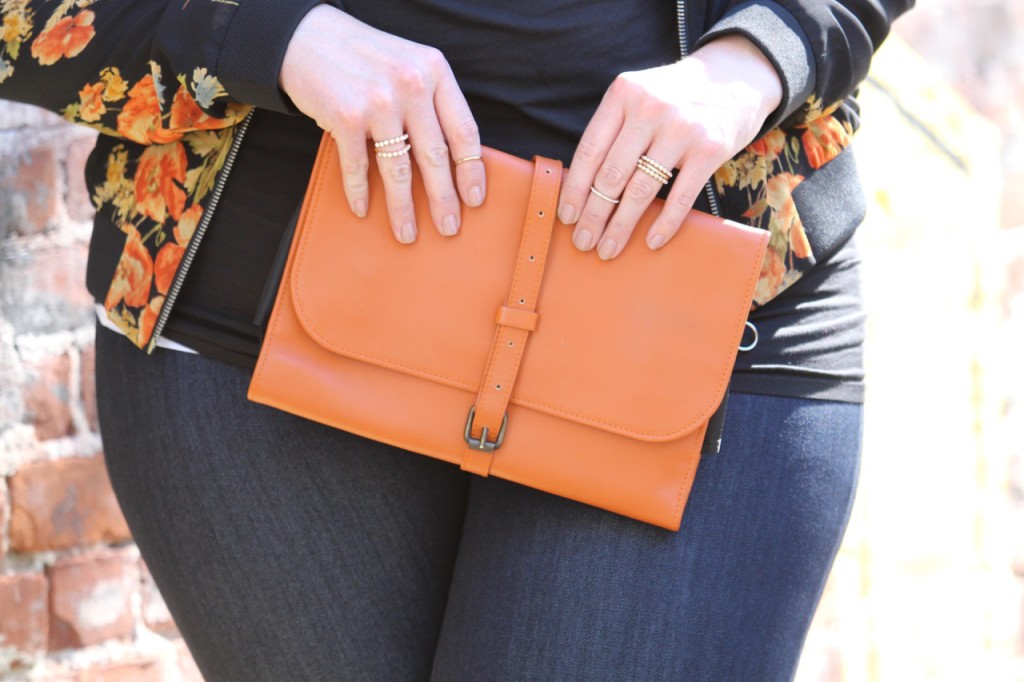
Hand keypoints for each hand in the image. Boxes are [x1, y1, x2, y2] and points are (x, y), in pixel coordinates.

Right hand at [279, 5, 484, 242]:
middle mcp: (411, 85)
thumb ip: (430, 102)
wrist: (307, 37)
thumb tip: (449, 163)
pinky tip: (364, 209)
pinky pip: (358, 166)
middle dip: (444, 199)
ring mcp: (379, 101)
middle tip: (449, 227)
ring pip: (399, 170)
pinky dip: (360, 192)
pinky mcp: (346, 116)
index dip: (471, 170)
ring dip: (404, 208)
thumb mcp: (409, 66)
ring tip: (407, 232)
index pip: (464, 130)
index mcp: (435, 71)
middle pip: (435, 156)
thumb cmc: (364, 58)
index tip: (474, 199)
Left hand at [557, 35, 782, 258]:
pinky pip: (680, 196)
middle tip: (583, 243)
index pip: (589, 151)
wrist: (735, 77)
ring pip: (641, 190)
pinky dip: (665, 223)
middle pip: (611, 175)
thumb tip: (581, 188)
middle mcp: (649, 109)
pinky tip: (651, 242)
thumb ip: (614, 129)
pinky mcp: (709, 148)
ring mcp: (681, 129)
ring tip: (607, 249)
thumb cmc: (675, 97)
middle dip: (593, 215)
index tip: (566, 218)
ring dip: (620, 226)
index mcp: (623, 94)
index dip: (574, 189)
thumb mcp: (639, 96)